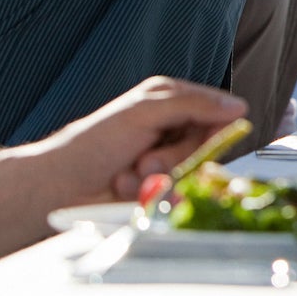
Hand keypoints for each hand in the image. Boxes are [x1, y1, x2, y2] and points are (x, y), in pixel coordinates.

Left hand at [39, 77, 248, 204]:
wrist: (59, 187)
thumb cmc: (92, 143)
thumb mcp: (143, 113)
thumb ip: (192, 106)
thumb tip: (237, 106)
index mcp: (173, 101)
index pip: (219, 110)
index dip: (215, 127)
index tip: (200, 137)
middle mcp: (174, 129)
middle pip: (208, 145)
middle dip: (177, 157)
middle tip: (145, 158)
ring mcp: (168, 160)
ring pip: (193, 172)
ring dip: (159, 177)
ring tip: (129, 173)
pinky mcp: (161, 188)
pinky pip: (178, 194)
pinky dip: (152, 194)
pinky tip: (127, 189)